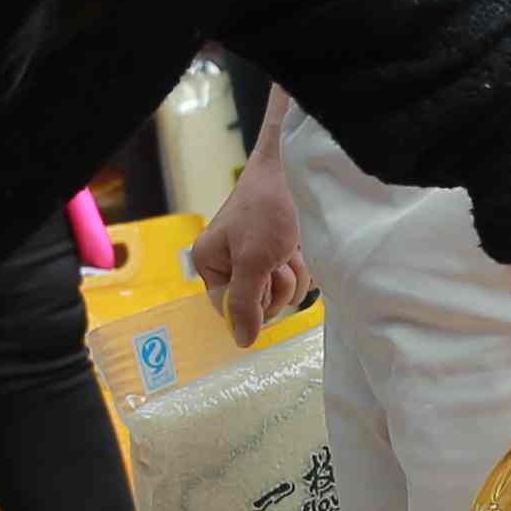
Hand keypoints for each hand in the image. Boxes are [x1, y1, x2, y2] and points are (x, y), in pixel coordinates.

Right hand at [188, 160, 307, 339]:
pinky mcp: (277, 254)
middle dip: (275, 285)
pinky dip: (301, 267)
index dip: (252, 303)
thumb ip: (246, 303)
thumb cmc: (267, 209)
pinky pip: (292, 279)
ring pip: (279, 293)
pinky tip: (298, 248)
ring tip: (288, 249)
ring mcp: (254, 259)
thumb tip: (242, 342)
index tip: (263, 283)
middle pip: (256, 303)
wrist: (294, 168)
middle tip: (276, 259)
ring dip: (292, 275)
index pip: (228, 308)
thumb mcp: (253, 260)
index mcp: (209, 262)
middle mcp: (228, 263)